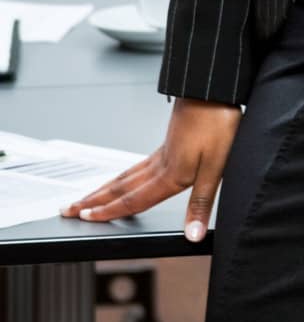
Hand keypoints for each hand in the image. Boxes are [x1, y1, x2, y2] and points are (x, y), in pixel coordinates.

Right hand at [58, 98, 241, 242]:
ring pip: (127, 173)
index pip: (132, 199)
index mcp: (170, 173)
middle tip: (68, 208)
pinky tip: (129, 174)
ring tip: (89, 195)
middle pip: (121, 186)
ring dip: (105, 186)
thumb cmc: (218, 121)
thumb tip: (192, 235)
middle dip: (94, 199)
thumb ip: (201, 202)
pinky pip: (140, 162)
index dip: (108, 211)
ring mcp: (164, 149)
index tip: (84, 218)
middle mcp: (161, 162)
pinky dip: (125, 173)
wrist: (214, 86)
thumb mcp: (216, 165)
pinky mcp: (171, 138)